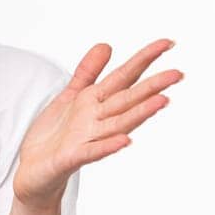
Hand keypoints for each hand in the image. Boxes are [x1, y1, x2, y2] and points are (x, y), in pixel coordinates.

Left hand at [14, 39, 183, 208]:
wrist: (35, 171)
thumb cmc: (54, 135)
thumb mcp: (69, 98)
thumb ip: (87, 73)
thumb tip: (107, 45)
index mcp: (95, 102)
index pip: (124, 78)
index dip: (143, 60)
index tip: (167, 43)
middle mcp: (96, 120)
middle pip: (127, 99)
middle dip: (151, 86)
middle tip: (178, 73)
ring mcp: (86, 139)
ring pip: (117, 124)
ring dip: (139, 114)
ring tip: (162, 101)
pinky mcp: (71, 158)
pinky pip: (91, 151)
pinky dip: (107, 146)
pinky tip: (124, 141)